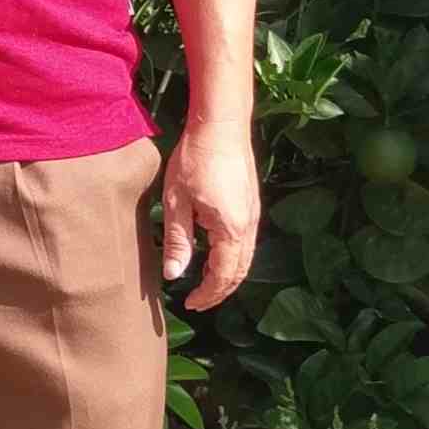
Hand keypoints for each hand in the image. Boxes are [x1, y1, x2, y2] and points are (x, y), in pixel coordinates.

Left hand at [157, 121, 258, 312]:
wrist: (221, 124)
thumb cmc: (195, 159)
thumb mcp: (176, 201)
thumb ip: (177, 241)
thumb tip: (174, 275)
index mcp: (230, 229)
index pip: (222, 276)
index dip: (207, 295)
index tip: (190, 303)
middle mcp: (248, 226)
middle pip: (239, 272)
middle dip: (220, 291)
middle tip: (198, 301)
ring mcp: (254, 215)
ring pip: (246, 258)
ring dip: (228, 276)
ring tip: (205, 284)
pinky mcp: (252, 204)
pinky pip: (246, 243)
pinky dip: (233, 258)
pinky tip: (215, 254)